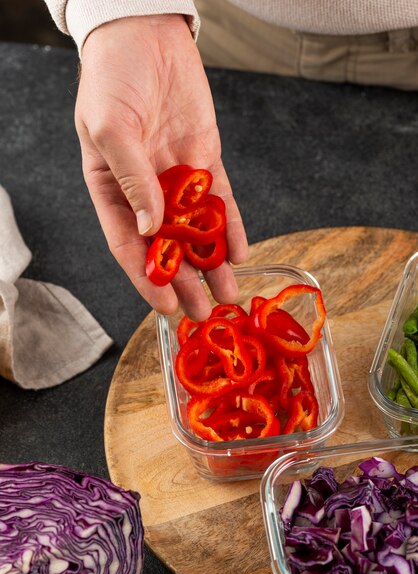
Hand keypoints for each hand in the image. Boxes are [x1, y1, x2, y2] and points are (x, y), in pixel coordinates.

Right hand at [75, 14, 247, 319]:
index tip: (164, 306)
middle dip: (185, 281)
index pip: (128, 246)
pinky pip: (220, 202)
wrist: (146, 37)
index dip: (146, 278)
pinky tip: (238, 253)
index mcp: (112, 190)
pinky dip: (230, 228)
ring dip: (211, 264)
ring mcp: (178, 180)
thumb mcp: (111, 129)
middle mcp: (146, 192)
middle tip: (202, 313)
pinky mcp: (205, 164)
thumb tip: (148, 227)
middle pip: (166, 248)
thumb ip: (131, 179)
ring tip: (228, 294)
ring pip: (196, 232)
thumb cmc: (112, 80)